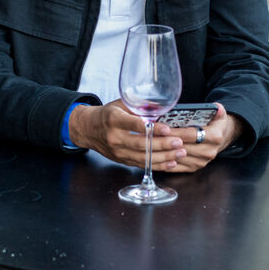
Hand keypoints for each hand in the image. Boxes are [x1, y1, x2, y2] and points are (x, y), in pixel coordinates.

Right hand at [71, 99, 197, 170]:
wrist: (88, 130)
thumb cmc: (107, 115)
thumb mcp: (120, 104)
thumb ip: (138, 105)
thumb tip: (161, 105)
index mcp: (114, 119)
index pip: (134, 125)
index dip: (151, 128)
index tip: (166, 129)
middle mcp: (115, 137)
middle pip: (141, 144)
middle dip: (162, 144)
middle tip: (178, 142)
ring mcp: (118, 151)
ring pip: (143, 157)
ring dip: (164, 157)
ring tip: (180, 153)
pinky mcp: (122, 160)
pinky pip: (142, 165)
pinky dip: (158, 165)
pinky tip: (171, 163)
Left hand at [154, 104, 240, 172]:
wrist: (220, 139)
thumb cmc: (215, 124)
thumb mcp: (218, 114)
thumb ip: (217, 109)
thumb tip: (216, 107)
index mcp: (214, 137)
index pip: (190, 134)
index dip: (174, 132)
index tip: (161, 128)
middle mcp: (208, 152)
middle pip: (181, 146)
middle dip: (165, 141)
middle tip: (151, 135)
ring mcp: (201, 162)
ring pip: (177, 157)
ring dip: (163, 151)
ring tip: (150, 143)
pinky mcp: (194, 168)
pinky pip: (176, 167)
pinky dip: (165, 161)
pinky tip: (156, 154)